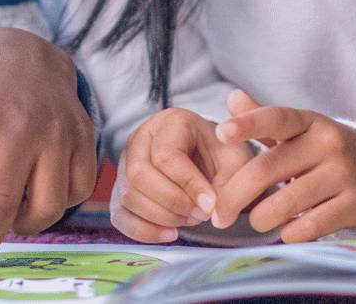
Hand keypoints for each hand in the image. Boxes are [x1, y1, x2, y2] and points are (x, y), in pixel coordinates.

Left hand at [0, 27, 96, 274]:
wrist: (25, 51)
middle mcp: (22, 126)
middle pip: (1, 206)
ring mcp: (59, 131)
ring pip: (46, 207)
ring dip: (22, 227)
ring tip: (6, 214)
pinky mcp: (85, 135)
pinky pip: (77, 192)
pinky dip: (56, 205)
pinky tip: (36, 192)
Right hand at [111, 107, 253, 242]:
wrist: (208, 155)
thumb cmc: (221, 153)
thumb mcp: (234, 159)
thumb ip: (230, 183)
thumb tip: (212, 214)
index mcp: (170, 122)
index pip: (166, 155)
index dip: (188, 185)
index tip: (211, 205)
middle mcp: (141, 138)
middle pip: (138, 174)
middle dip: (172, 202)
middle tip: (200, 215)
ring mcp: (125, 163)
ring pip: (128, 196)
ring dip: (161, 217)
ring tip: (191, 219)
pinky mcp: (120, 188)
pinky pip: (120, 215)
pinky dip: (143, 231)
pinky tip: (171, 234)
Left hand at [211, 89, 355, 242]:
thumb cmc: (329, 153)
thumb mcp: (302, 131)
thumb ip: (265, 119)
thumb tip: (231, 98)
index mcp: (310, 122)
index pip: (276, 118)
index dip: (248, 124)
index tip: (221, 133)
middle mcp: (328, 144)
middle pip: (266, 169)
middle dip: (234, 197)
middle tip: (219, 216)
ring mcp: (344, 175)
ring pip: (284, 203)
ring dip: (260, 219)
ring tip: (257, 221)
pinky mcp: (355, 205)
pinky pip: (309, 226)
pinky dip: (289, 233)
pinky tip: (287, 231)